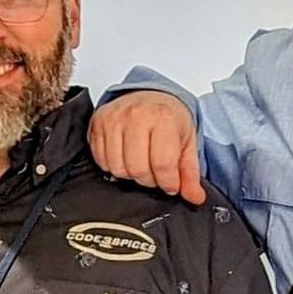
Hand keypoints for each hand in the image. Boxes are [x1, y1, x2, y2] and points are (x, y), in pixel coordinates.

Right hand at [88, 91, 205, 204]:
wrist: (151, 96)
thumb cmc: (169, 119)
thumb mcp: (187, 144)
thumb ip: (190, 173)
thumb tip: (195, 197)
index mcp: (163, 118)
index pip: (162, 163)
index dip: (168, 182)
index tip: (171, 185)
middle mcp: (136, 115)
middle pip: (137, 169)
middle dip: (149, 180)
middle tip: (156, 173)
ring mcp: (114, 119)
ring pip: (117, 168)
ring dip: (130, 174)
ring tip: (141, 163)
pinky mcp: (98, 124)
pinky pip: (101, 161)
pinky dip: (114, 166)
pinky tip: (125, 157)